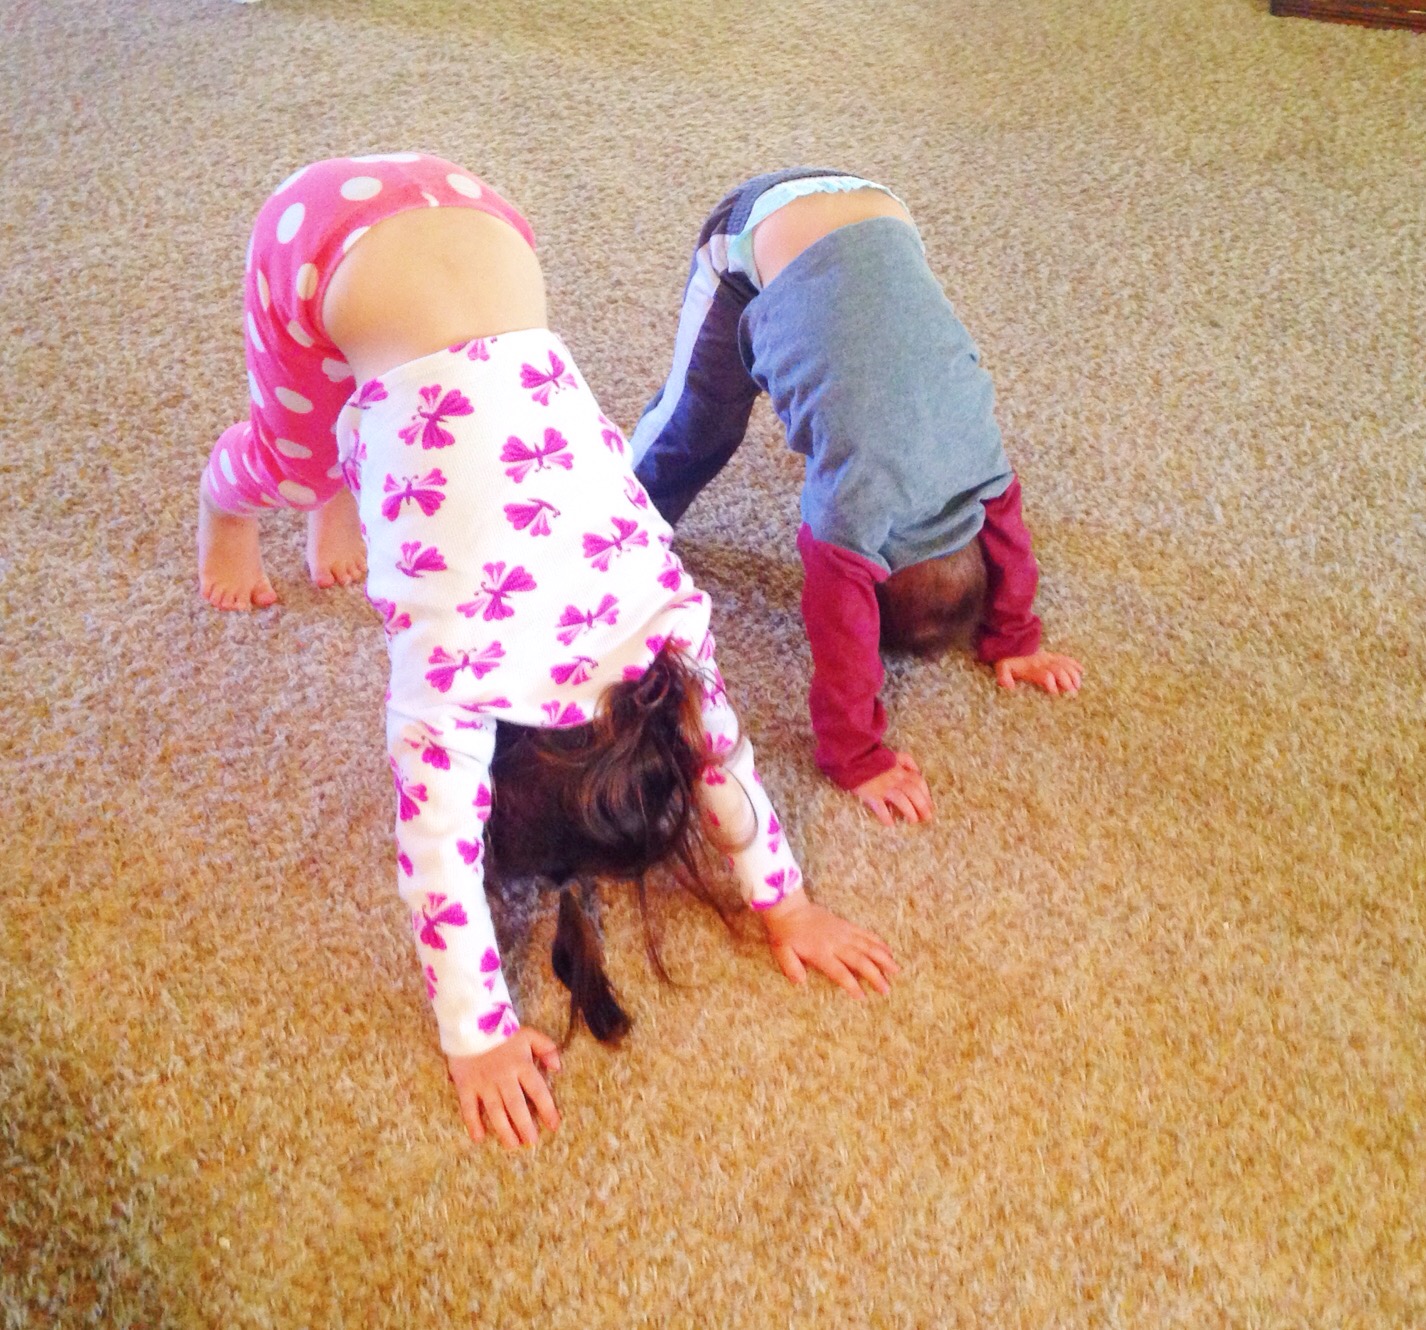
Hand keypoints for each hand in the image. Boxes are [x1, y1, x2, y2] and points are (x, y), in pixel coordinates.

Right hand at [447, 1027, 561, 1148]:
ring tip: (513, 1145)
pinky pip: (469, 1108)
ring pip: (495, 1111)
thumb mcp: (529, 1034)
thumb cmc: (501, 1032)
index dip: (547, 1110)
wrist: (469, 1022)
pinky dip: (473, 1124)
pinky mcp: (466, 1085)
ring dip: (504, 1130)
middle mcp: (504, 1077)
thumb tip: (558, 1068)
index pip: (538, 1091)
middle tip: (532, 1142)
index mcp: (521, 1065)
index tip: (554, 1125)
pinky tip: (479, 1138)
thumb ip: (546, 1048)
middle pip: (517, 1106)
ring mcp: (484, 1083)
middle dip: (525, 1126)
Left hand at [761, 890, 899, 997]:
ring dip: (883, 959)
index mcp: (821, 952)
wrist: (789, 908)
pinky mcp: (846, 925)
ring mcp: (844, 933)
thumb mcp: (782, 952)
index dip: (852, 985)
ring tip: (896, 970)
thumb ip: (791, 968)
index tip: (863, 996)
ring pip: (868, 946)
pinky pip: (866, 934)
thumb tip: (801, 982)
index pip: (840, 972)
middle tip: (887, 990)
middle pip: (860, 961)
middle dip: (875, 976)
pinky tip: (888, 950)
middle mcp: (836, 943)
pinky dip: (879, 942)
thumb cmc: (785, 933)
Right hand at [853, 751, 931, 825]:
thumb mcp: (893, 754)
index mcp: (900, 768)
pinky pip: (880, 807)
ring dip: (909, 811)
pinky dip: (886, 816)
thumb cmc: (872, 758)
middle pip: (913, 792)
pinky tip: (890, 824)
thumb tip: (917, 771)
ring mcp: (882, 786)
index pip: (919, 781)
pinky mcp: (870, 793)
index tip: (930, 806)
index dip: (926, 795)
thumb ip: (906, 761)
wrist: (851, 757)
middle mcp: (894, 777)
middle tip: (926, 818)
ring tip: (912, 821)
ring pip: (901, 799)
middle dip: (922, 806)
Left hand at [995, 651, 1082, 695]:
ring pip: (1065, 665)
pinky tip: (1082, 671)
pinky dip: (1074, 664)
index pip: (1044, 675)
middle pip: (1059, 671)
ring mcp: (1049, 658)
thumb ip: (1004, 676)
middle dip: (1067, 681)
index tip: (1055, 693)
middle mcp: (1043, 663)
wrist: (1013, 643)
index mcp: (1032, 668)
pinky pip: (1066, 658)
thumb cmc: (1009, 660)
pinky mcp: (1053, 655)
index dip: (1050, 683)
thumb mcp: (1002, 667)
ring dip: (1073, 675)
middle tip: (1073, 693)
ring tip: (1078, 686)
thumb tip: (1008, 686)